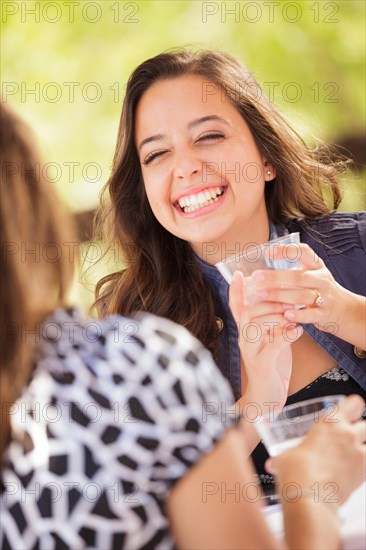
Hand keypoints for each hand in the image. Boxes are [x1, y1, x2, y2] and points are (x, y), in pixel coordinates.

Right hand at [229, 271, 300, 407]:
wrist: (265, 399)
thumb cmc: (270, 367)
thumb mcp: (268, 340)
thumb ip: (270, 324)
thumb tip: (282, 303)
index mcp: (245, 333)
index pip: (236, 308)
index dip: (236, 291)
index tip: (239, 274)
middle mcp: (244, 340)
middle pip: (247, 312)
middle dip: (265, 300)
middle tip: (284, 296)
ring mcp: (251, 352)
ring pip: (256, 325)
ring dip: (275, 315)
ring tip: (291, 311)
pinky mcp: (262, 364)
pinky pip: (273, 344)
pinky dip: (287, 335)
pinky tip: (297, 330)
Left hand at [252, 243, 365, 347]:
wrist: (342, 307)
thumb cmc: (316, 287)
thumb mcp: (310, 272)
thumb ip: (291, 268)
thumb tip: (259, 261)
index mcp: (316, 266)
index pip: (304, 253)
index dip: (286, 251)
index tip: (267, 252)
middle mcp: (321, 279)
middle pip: (299, 277)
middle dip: (276, 277)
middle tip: (256, 277)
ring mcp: (324, 297)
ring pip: (302, 296)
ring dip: (280, 295)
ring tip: (260, 294)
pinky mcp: (324, 314)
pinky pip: (311, 315)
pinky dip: (299, 315)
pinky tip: (285, 315)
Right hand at [266, 395, 365, 505]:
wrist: (310, 499)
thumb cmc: (297, 472)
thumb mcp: (286, 457)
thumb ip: (283, 457)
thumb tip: (273, 464)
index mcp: (330, 423)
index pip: (354, 403)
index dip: (352, 406)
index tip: (348, 410)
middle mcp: (348, 436)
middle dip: (361, 427)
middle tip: (349, 433)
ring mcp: (358, 456)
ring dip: (363, 446)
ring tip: (351, 453)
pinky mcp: (362, 476)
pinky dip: (361, 466)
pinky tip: (348, 472)